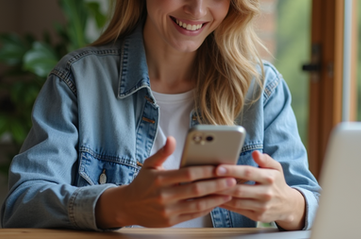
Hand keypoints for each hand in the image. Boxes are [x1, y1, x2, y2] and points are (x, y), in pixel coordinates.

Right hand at [95, 136, 235, 227]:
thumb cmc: (142, 183)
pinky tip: (216, 202)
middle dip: (216, 185)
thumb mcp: (149, 165)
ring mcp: (168, 210)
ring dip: (215, 199)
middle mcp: (164, 196)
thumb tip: (173, 139)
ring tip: (229, 192)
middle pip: (195, 190)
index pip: (187, 174)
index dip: (205, 170)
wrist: (128, 206)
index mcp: (160, 179)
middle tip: (231, 180)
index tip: (219, 167)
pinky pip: (193, 215)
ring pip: (196, 204)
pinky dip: (206, 209)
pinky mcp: (170, 221)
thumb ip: (163, 152)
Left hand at [214, 150, 305, 229]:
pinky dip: (225, 204)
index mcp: (269, 178)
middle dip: (222, 184)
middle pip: (239, 189)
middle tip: (207, 179)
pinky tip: (216, 198)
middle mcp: (266, 193)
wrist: (288, 205)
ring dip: (221, 196)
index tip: (219, 168)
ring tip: (208, 189)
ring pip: (236, 201)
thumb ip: (265, 159)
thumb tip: (256, 153)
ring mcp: (261, 206)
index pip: (248, 173)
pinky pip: (237, 210)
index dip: (232, 170)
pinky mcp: (257, 216)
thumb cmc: (277, 182)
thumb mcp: (276, 168)